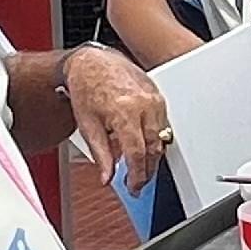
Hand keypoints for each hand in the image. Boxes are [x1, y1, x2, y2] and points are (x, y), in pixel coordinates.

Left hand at [57, 44, 169, 189]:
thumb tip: (107, 177)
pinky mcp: (158, 95)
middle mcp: (144, 104)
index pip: (137, 154)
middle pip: (154, 149)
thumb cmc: (87, 87)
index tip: (133, 187)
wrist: (93, 61)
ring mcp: (154, 99)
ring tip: (139, 168)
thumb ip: (101, 155)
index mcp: (125, 112)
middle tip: (137, 184)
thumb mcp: (88, 125)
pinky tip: (143, 146)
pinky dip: (155, 139)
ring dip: (152, 156)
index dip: (137, 176)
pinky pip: (163, 124)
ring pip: (162, 138)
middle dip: (147, 170)